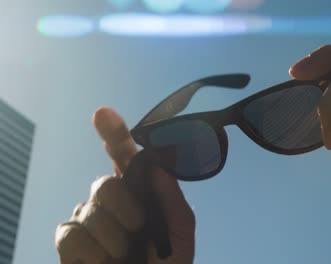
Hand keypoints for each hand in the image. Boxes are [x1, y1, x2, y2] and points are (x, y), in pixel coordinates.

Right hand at [55, 107, 194, 262]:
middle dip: (125, 208)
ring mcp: (87, 219)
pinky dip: (93, 252)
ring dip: (114, 238)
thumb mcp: (179, 231)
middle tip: (140, 228)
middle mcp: (110, 201)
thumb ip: (171, 198)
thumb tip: (156, 164)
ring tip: (124, 255)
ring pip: (88, 211)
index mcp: (139, 191)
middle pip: (105, 184)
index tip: (103, 114)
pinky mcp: (69, 242)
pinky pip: (71, 234)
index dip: (114, 134)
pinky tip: (104, 262)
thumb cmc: (168, 262)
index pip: (124, 157)